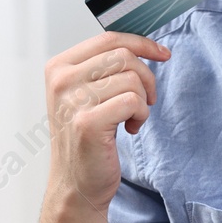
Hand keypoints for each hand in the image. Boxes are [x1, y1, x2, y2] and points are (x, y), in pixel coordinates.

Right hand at [42, 32, 169, 208]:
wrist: (76, 183)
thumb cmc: (86, 138)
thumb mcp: (87, 94)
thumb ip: (105, 67)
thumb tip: (144, 46)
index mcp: (59, 67)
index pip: (109, 39)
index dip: (142, 43)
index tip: (162, 54)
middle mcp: (61, 80)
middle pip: (124, 56)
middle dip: (146, 78)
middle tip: (144, 101)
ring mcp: (72, 101)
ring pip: (132, 79)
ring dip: (142, 102)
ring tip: (130, 119)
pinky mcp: (88, 123)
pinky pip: (133, 102)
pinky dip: (140, 116)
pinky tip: (129, 129)